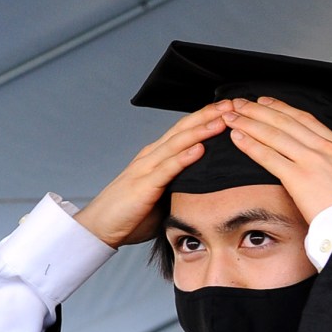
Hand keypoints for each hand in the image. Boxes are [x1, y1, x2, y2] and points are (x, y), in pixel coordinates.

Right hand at [74, 101, 233, 245]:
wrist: (100, 226)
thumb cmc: (131, 213)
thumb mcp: (163, 195)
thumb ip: (181, 185)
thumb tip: (208, 187)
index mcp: (156, 157)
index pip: (185, 131)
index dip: (206, 118)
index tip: (230, 110)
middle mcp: (151, 156)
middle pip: (183, 130)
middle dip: (208, 115)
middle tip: (232, 104)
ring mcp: (146, 169)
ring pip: (177, 143)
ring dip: (201, 130)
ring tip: (222, 120)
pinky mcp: (143, 186)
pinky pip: (166, 169)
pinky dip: (184, 158)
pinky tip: (199, 149)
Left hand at [222, 97, 331, 222]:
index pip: (308, 122)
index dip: (285, 110)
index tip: (269, 104)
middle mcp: (327, 149)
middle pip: (287, 121)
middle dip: (260, 110)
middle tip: (242, 103)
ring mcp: (312, 161)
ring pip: (274, 134)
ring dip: (249, 122)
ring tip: (232, 115)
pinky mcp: (299, 178)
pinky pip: (269, 156)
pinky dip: (250, 144)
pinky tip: (237, 137)